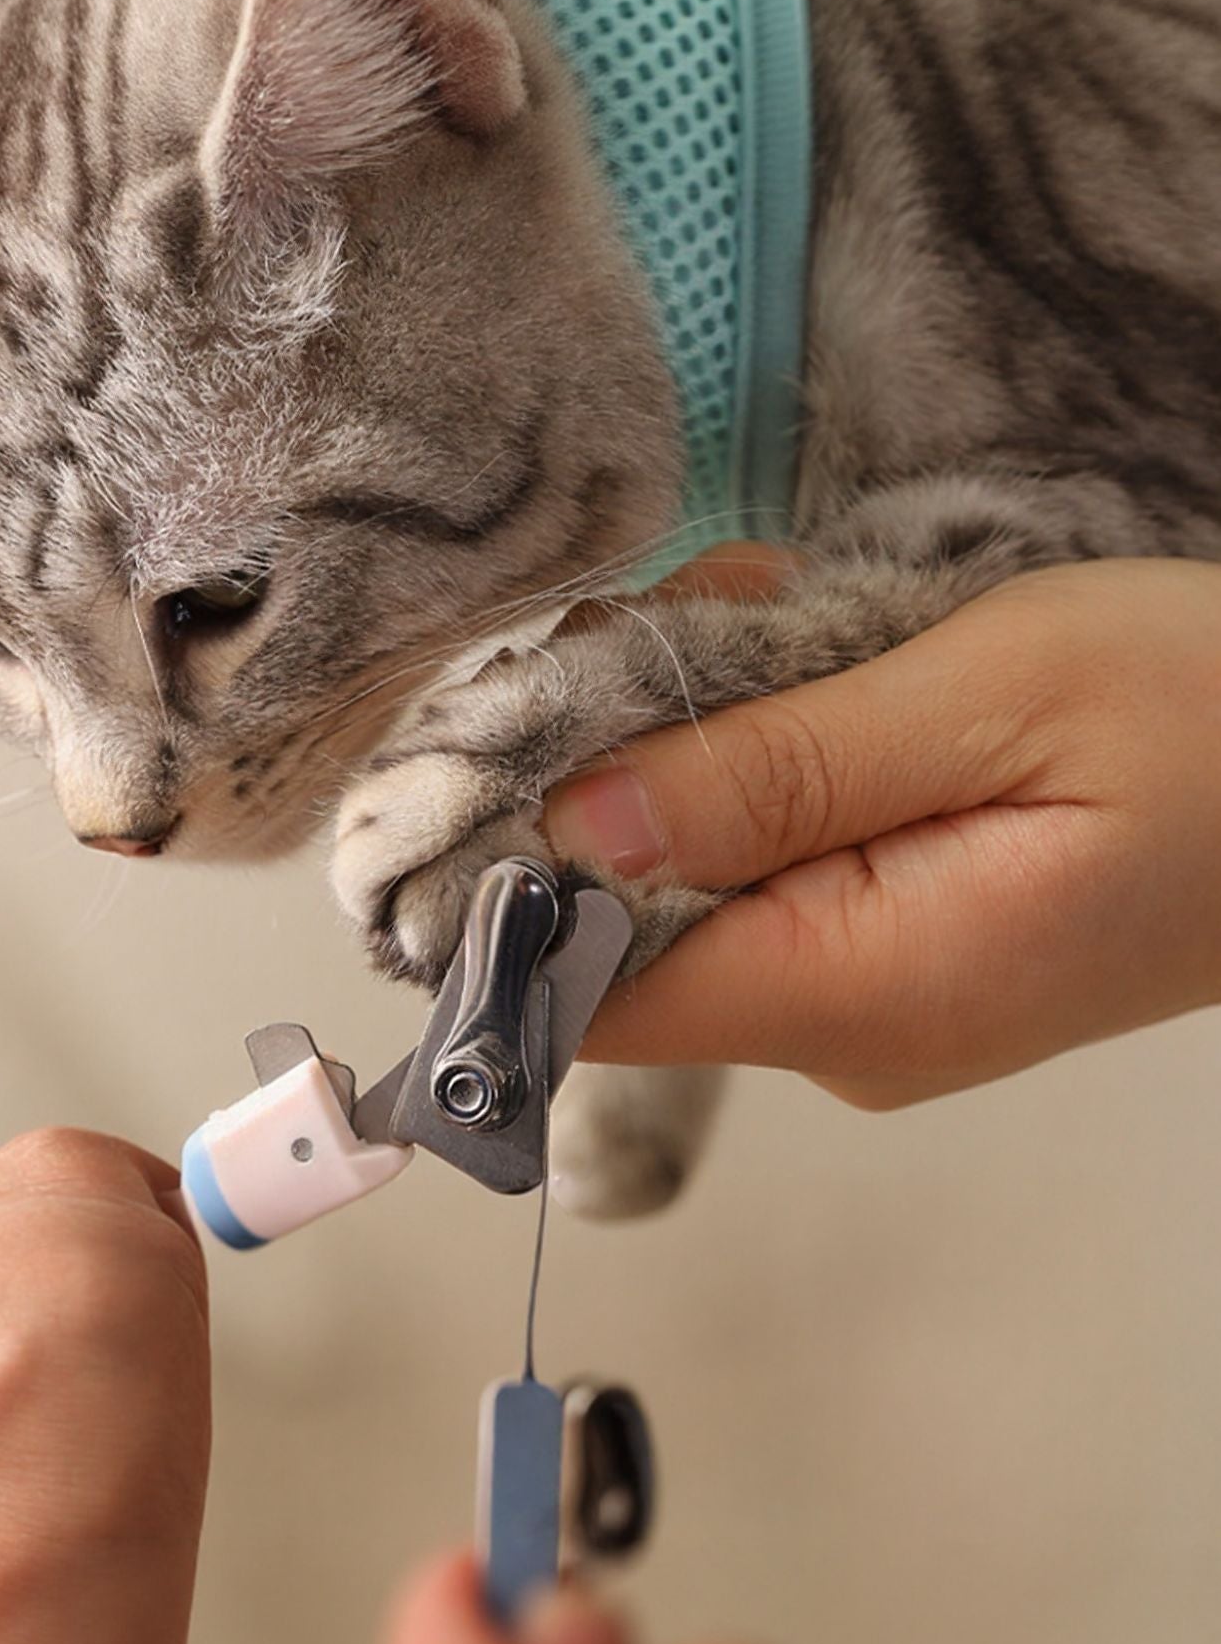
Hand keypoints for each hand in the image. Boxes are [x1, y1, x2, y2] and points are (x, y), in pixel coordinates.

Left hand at [545, 559, 1220, 1106]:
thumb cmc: (1211, 722)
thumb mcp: (988, 698)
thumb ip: (772, 768)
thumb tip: (575, 828)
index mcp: (857, 988)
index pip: (589, 993)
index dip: (508, 881)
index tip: (494, 741)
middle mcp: (843, 1025)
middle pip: (627, 917)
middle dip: (621, 757)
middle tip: (690, 620)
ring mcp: (871, 992)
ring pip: (693, 869)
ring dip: (707, 731)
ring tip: (790, 617)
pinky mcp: (898, 943)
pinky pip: (771, 857)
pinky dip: (770, 750)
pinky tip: (828, 660)